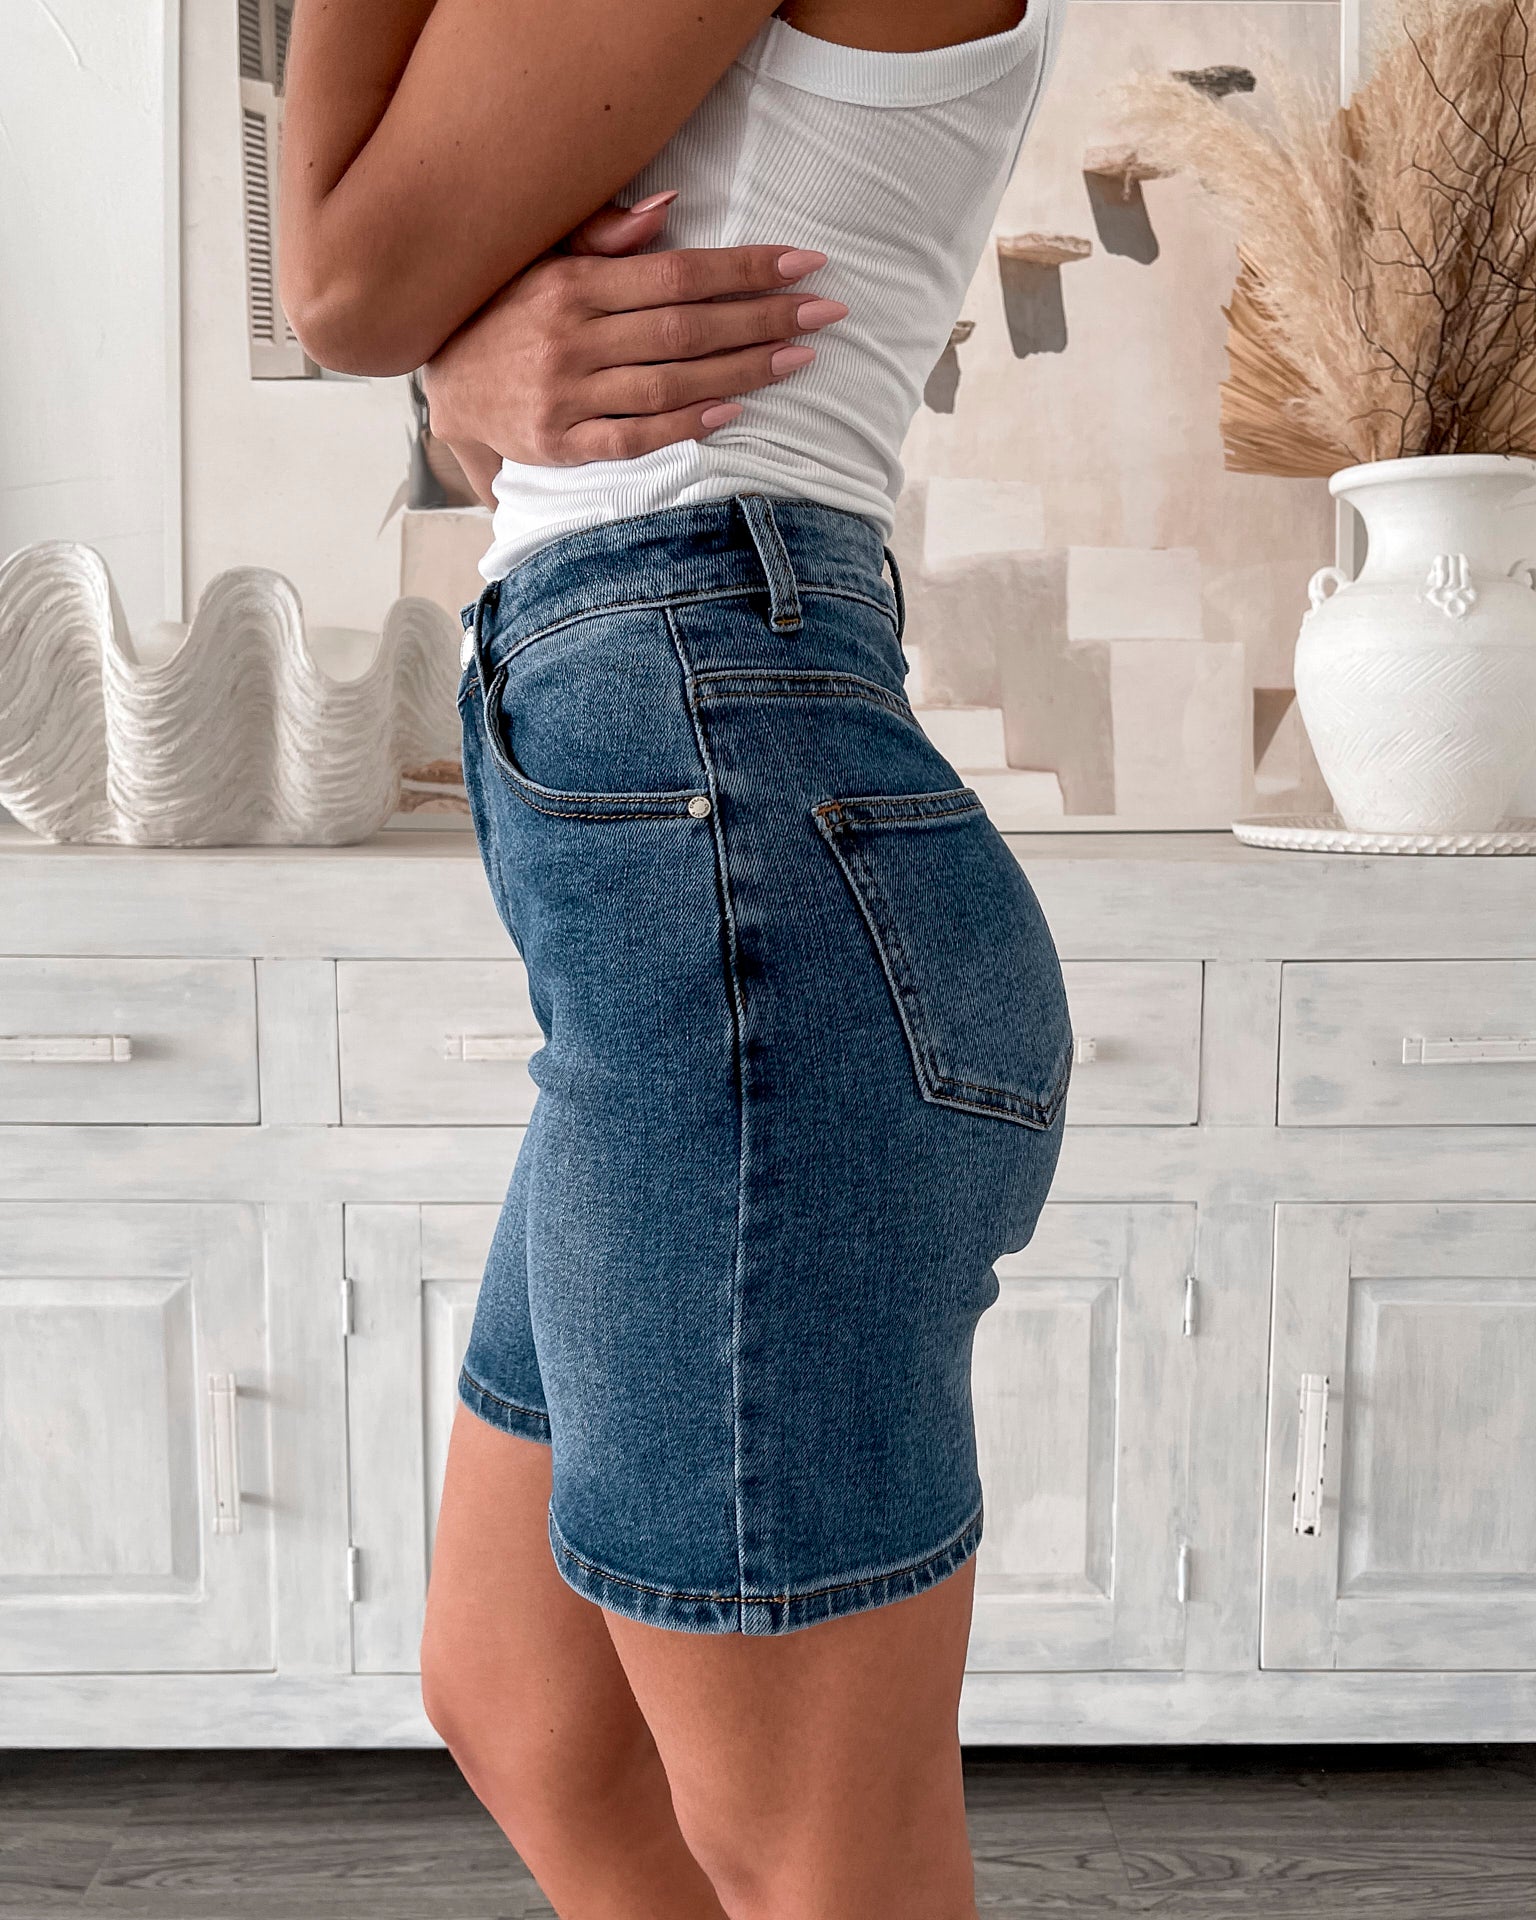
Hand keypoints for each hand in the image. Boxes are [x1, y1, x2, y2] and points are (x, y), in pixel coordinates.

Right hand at [421, 191, 846, 473]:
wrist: (444, 384)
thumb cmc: (507, 311)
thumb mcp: (543, 257)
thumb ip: (604, 233)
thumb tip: (670, 205)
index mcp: (572, 282)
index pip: (678, 274)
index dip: (746, 270)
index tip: (805, 265)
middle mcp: (571, 337)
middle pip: (687, 328)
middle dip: (764, 319)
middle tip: (827, 313)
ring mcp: (565, 395)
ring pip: (670, 384)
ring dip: (742, 372)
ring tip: (799, 359)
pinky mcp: (560, 445)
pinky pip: (634, 437)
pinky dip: (686, 426)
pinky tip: (734, 412)